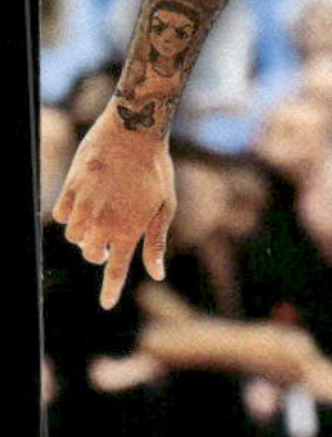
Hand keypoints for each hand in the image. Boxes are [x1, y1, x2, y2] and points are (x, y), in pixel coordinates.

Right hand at [52, 103, 175, 309]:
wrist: (133, 132)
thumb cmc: (156, 170)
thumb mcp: (165, 207)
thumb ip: (156, 242)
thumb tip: (157, 274)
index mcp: (130, 230)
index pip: (117, 270)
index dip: (110, 290)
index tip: (105, 305)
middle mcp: (104, 223)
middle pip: (90, 255)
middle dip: (98, 253)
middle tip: (108, 242)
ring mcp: (84, 207)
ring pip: (73, 237)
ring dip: (84, 234)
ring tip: (99, 216)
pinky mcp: (70, 189)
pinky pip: (60, 215)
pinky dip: (69, 216)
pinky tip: (82, 204)